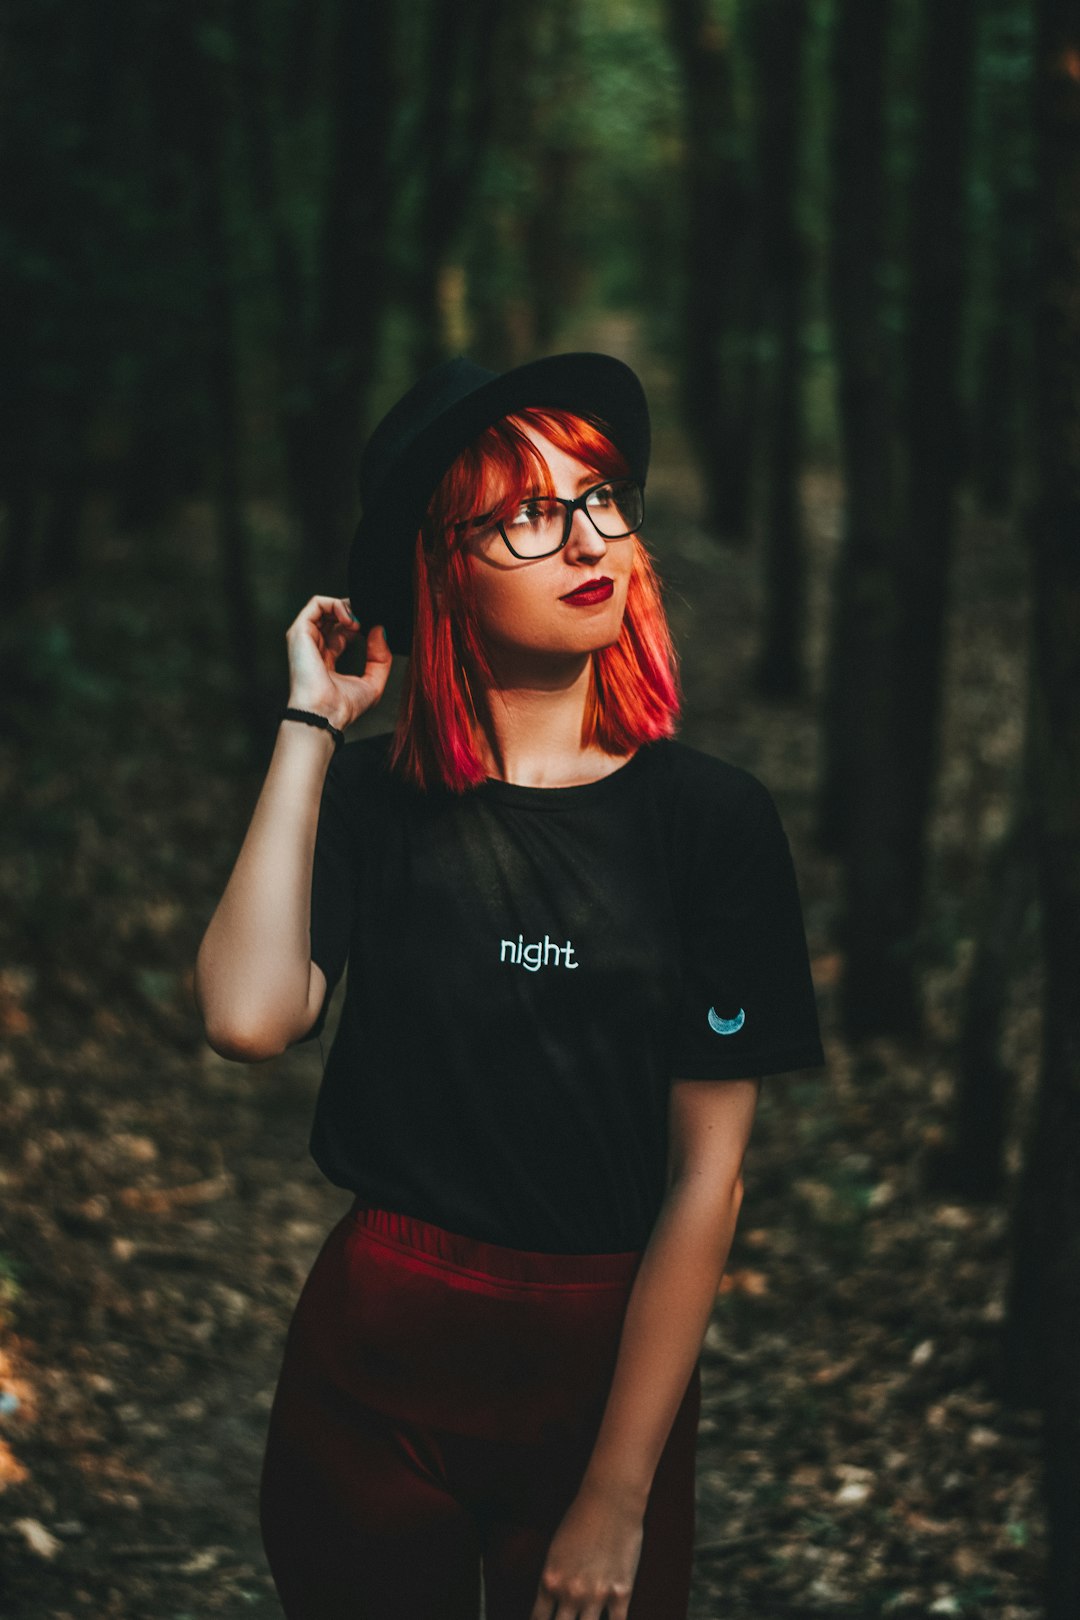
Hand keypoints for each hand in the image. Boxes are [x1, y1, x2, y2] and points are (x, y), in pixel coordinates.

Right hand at [285, 596, 391, 731]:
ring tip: (359, 623)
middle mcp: (315, 647)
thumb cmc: (342, 707)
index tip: (376, 629)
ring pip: (325, 606)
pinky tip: (351, 621)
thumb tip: (379, 630)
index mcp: (328, 659)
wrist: (325, 714)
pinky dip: (337, 604)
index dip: (362, 624)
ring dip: (347, 607)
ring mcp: (306, 638)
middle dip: (355, 612)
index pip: (343, 630)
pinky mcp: (300, 631)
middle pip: (334, 616)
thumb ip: (380, 657)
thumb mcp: (372, 682)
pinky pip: (317, 603)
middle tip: (370, 622)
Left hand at [529, 1483, 644, 1619]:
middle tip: (569, 1618)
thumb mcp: (555, 1550)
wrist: (610, 1500)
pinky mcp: (621, 1593)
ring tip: (587, 1617)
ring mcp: (596, 1596)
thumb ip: (553, 1580)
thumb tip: (553, 1602)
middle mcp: (570, 1593)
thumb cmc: (580, 1518)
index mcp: (550, 1581)